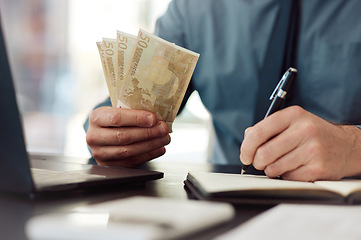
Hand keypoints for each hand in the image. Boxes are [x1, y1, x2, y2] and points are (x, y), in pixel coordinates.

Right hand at [86, 106, 170, 166]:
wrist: (104, 132)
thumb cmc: (116, 119)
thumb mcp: (119, 109)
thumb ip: (133, 111)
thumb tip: (157, 116)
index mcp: (96, 118)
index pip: (116, 118)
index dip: (137, 119)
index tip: (153, 119)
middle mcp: (94, 136)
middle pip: (123, 136)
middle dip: (148, 133)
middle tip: (163, 128)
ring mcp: (100, 153)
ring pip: (129, 151)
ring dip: (151, 145)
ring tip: (165, 138)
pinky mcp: (109, 165)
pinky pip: (132, 161)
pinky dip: (149, 155)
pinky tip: (159, 148)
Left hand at [240, 106, 360, 180]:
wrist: (347, 147)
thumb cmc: (313, 134)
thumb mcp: (292, 123)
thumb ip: (267, 128)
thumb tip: (247, 138)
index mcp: (293, 115)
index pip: (258, 132)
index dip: (246, 147)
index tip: (245, 156)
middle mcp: (304, 130)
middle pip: (264, 153)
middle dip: (257, 162)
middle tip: (260, 163)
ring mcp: (312, 150)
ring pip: (273, 168)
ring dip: (271, 170)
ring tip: (280, 164)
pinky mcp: (318, 168)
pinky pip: (288, 178)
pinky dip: (286, 176)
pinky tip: (295, 168)